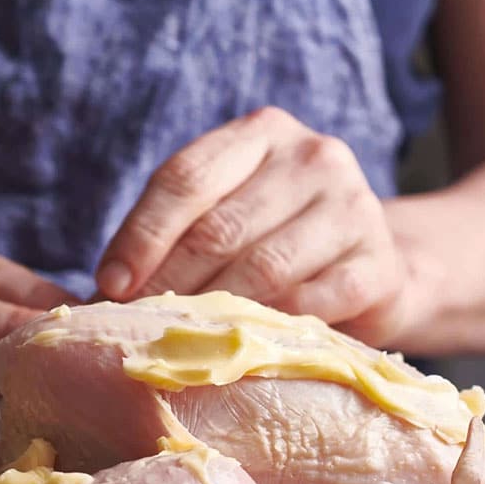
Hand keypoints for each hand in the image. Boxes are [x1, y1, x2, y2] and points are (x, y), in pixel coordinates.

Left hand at [95, 106, 410, 343]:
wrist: (375, 269)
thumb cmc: (277, 242)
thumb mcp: (229, 214)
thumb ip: (178, 233)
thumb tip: (106, 291)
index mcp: (263, 132)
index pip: (186, 178)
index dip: (141, 235)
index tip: (110, 286)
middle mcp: (314, 157)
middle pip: (219, 227)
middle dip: (168, 283)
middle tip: (137, 327)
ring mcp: (354, 208)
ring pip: (261, 269)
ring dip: (210, 314)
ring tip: (177, 343)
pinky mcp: (378, 266)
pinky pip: (306, 306)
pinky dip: (264, 332)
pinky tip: (237, 350)